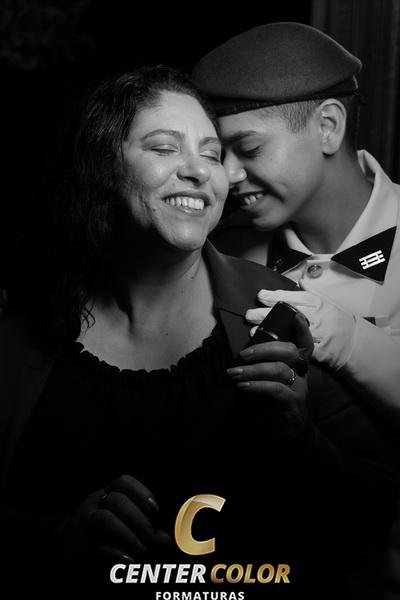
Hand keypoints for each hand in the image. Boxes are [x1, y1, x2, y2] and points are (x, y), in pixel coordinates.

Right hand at [55, 474, 171, 566]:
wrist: (61, 544)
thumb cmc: (98, 530)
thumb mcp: (116, 520)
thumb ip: (140, 526)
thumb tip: (166, 539)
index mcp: (105, 493)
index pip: (123, 482)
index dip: (141, 492)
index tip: (156, 509)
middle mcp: (94, 503)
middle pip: (119, 502)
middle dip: (140, 520)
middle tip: (155, 538)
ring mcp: (84, 521)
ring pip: (107, 520)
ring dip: (129, 535)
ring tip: (143, 551)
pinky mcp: (79, 543)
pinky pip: (98, 544)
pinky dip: (116, 553)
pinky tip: (129, 560)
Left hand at [226, 329, 309, 442]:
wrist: (277, 438)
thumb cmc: (269, 405)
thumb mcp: (263, 383)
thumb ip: (259, 367)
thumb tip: (242, 353)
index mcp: (295, 367)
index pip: (304, 345)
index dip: (301, 330)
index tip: (294, 315)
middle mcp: (301, 376)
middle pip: (290, 352)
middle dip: (265, 348)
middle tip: (243, 355)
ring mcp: (299, 391)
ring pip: (280, 370)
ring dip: (254, 369)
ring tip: (234, 373)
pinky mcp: (293, 406)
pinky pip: (276, 390)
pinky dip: (257, 386)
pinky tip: (243, 387)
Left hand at [246, 283, 356, 369]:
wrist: (354, 341)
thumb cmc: (337, 318)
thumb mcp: (327, 300)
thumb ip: (311, 291)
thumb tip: (299, 279)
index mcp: (318, 302)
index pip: (293, 297)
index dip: (275, 297)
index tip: (259, 296)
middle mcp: (318, 317)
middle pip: (287, 315)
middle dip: (265, 315)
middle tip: (248, 315)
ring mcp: (318, 335)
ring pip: (290, 334)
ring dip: (270, 334)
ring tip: (253, 333)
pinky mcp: (318, 352)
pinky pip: (297, 351)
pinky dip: (282, 351)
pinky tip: (269, 349)